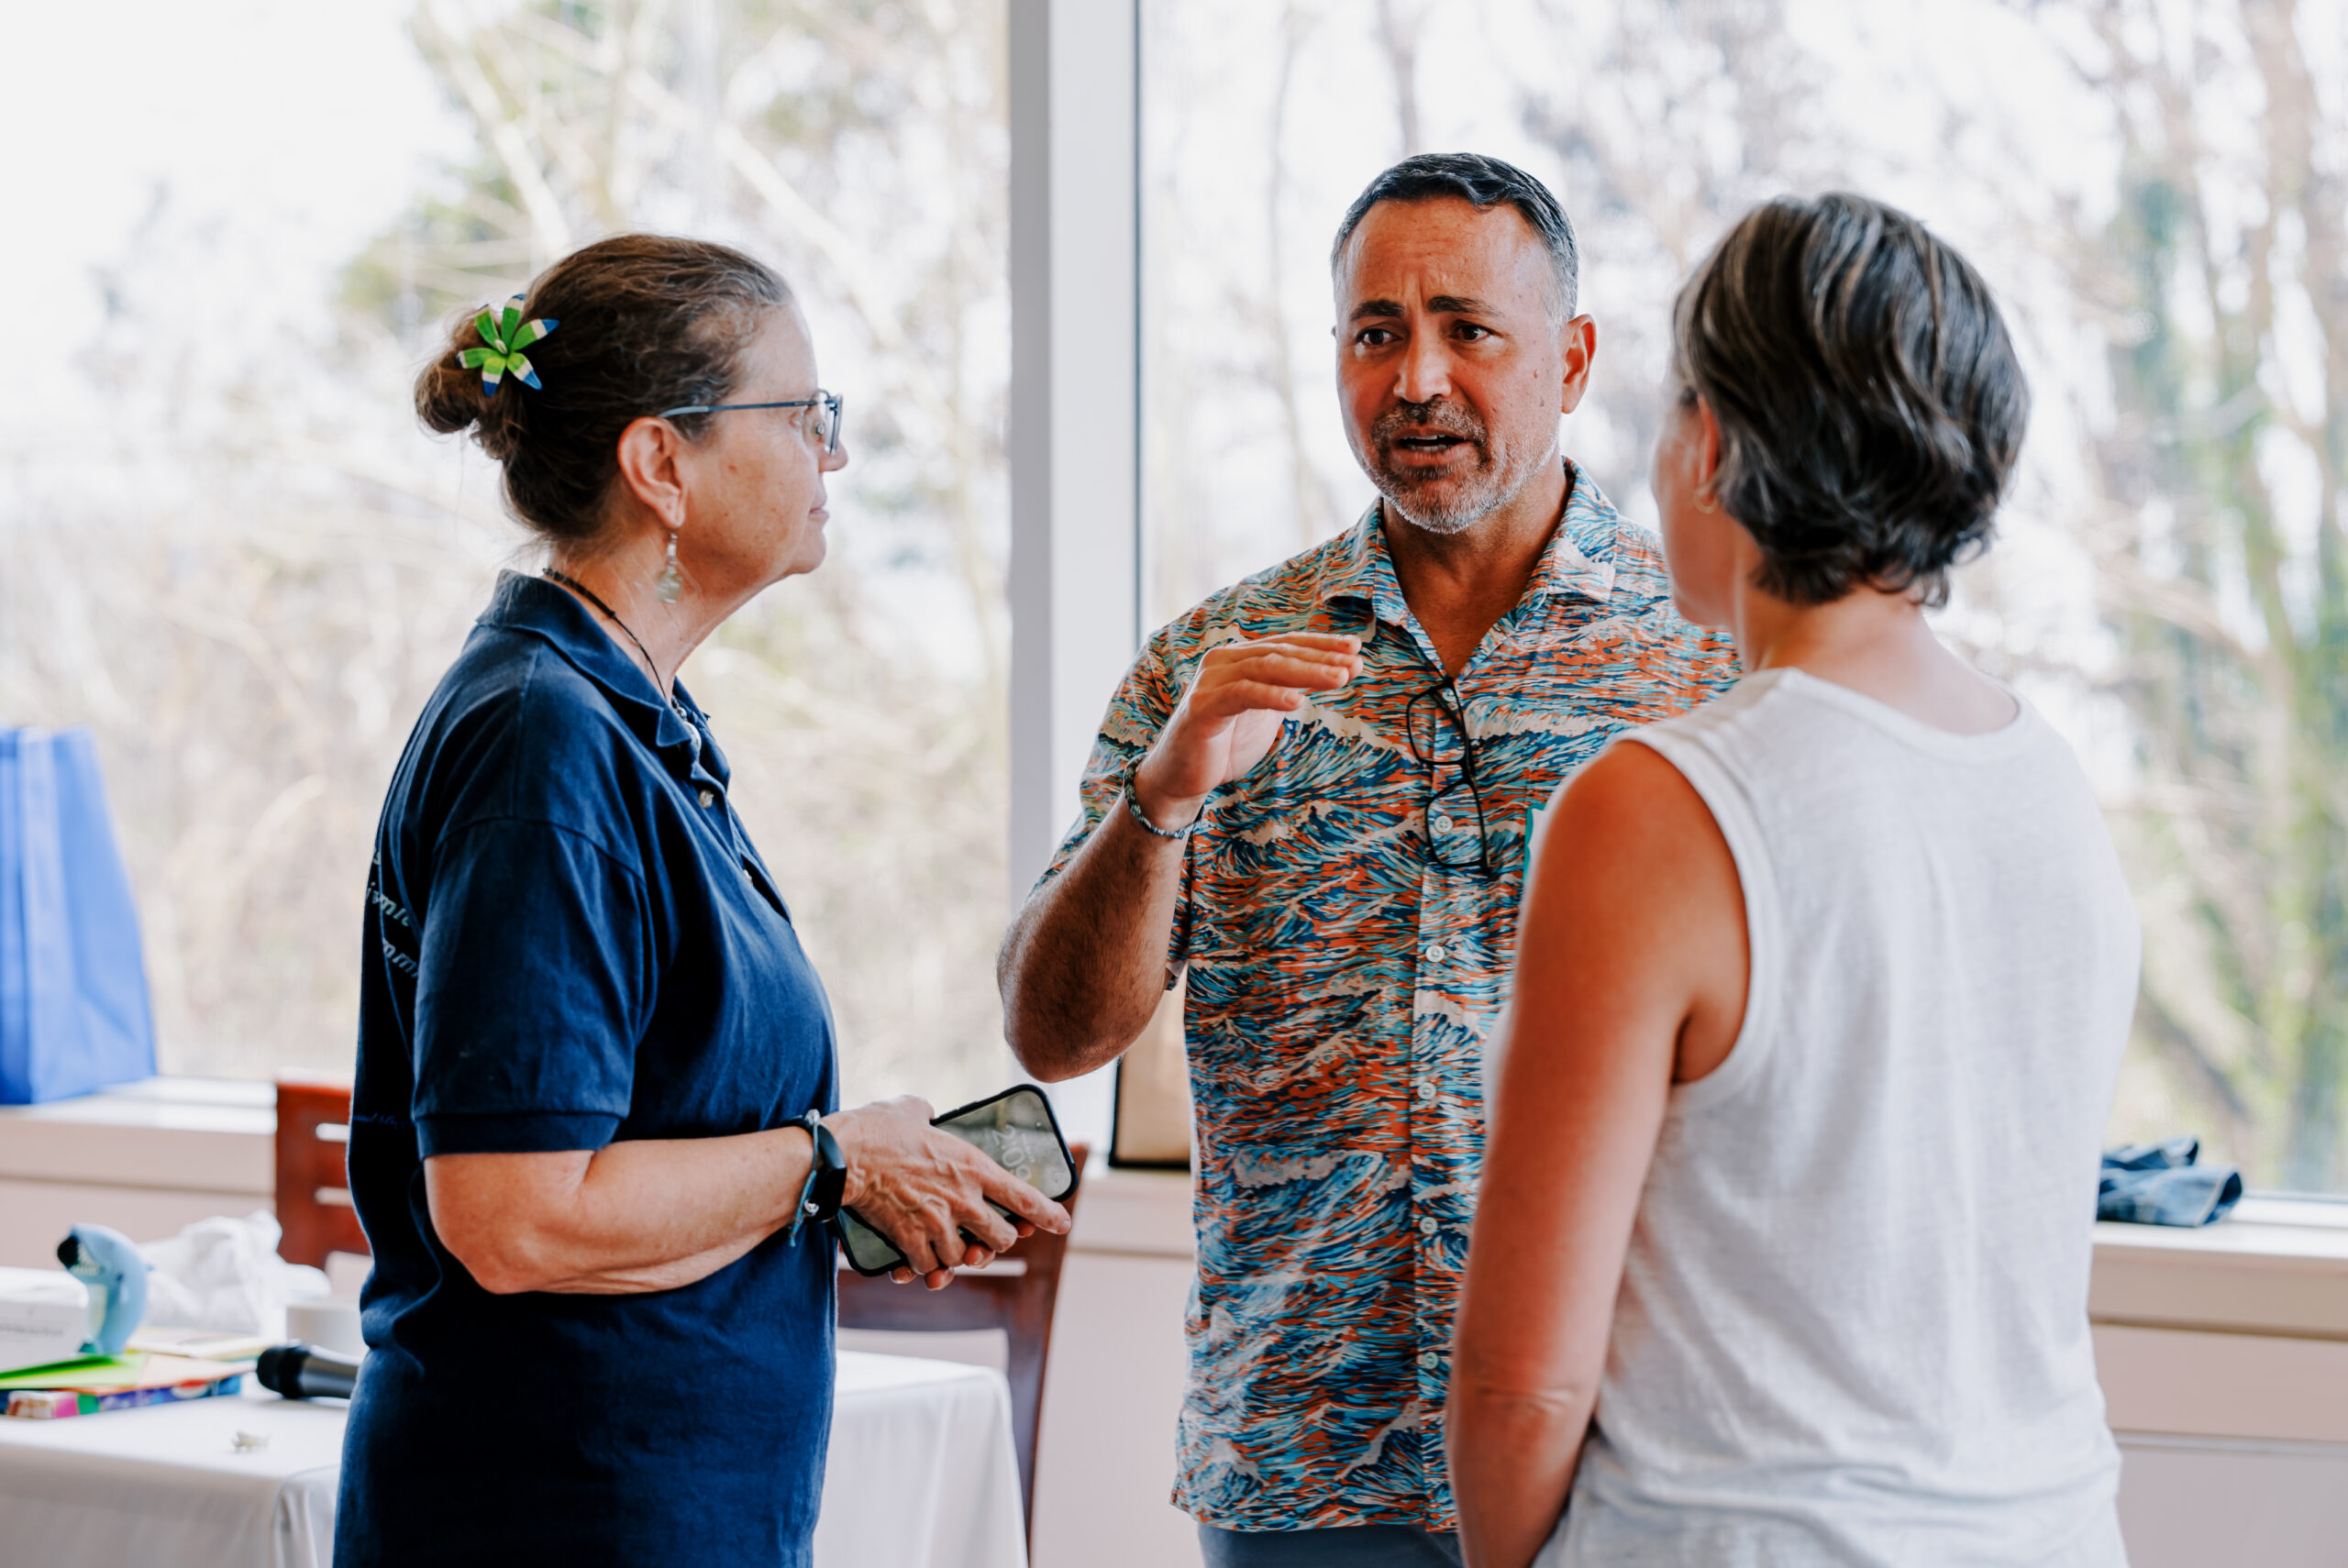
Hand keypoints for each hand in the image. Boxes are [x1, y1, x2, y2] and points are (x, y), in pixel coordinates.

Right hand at [824, 1096, 1071, 1290]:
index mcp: (972, 1166)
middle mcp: (963, 1198)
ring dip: (954, 1258)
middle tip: (982, 1241)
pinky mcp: (910, 1240)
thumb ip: (927, 1114)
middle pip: (1000, 1240)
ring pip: (962, 1259)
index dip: (1047, 1214)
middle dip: (994, 1245)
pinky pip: (927, 1266)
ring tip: (943, 1249)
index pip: (1023, 1197)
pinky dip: (922, 1266)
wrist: (843, 1157)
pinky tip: (914, 1259)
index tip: (1062, 1224)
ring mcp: (938, 1223)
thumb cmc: (875, 1129)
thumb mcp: (911, 1110)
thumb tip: (925, 1112)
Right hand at [1131, 634, 1362, 829]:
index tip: (1355, 649)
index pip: (1286, 644)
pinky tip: (1299, 701)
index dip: (1321, 645)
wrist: (1180, 777)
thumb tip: (1331, 672)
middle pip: (1280, 652)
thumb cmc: (1224, 744)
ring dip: (1305, 672)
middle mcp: (1223, 661)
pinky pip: (1243, 694)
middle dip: (1321, 658)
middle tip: (1355, 665)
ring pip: (1265, 667)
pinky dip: (1272, 695)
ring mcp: (1211, 680)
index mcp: (1239, 658)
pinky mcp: (1203, 705)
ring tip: (1339, 679)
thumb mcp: (1264, 712)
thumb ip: (1288, 689)